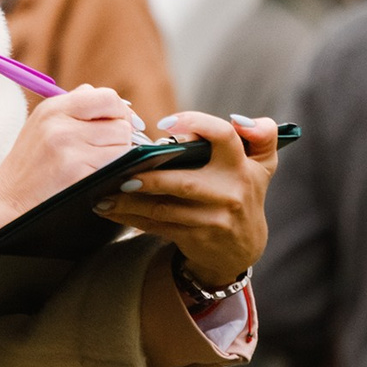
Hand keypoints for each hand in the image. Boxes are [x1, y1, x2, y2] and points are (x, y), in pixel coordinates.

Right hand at [0, 83, 141, 241]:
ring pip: (123, 144)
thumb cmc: (32, 161)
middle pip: (121, 123)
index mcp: (54, 107)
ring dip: (117, 155)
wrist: (7, 197)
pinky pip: (115, 165)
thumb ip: (78, 107)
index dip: (121, 111)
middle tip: (105, 148)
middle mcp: (60, 124)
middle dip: (120, 137)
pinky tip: (90, 174)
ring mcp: (68, 148)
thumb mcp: (45, 123)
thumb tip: (120, 105)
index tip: (120, 124)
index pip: (107, 97)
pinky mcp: (75, 171)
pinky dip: (111, 171)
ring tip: (94, 162)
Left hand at [97, 113, 279, 288]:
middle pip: (184, 182)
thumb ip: (260, 134)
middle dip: (150, 178)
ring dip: (130, 201)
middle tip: (122, 171)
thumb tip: (239, 120)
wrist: (242, 247)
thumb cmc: (244, 192)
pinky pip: (157, 225)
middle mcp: (230, 192)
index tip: (166, 123)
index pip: (223, 136)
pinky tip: (110, 208)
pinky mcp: (195, 238)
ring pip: (164, 208)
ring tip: (104, 192)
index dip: (196, 124)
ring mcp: (212, 219)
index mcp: (242, 166)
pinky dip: (131, 217)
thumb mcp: (262, 163)